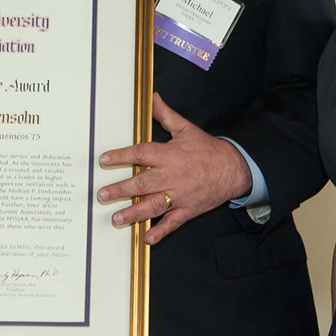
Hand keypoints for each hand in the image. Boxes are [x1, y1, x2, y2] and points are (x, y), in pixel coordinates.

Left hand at [97, 92, 251, 245]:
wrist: (233, 169)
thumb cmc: (207, 149)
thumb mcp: (186, 129)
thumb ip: (166, 115)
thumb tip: (152, 98)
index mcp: (170, 155)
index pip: (141, 154)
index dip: (121, 156)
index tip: (104, 160)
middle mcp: (173, 176)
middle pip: (143, 183)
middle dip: (121, 189)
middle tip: (102, 195)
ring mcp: (181, 195)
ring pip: (154, 205)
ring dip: (134, 213)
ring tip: (116, 219)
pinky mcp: (188, 209)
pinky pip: (173, 223)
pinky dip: (160, 231)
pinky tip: (147, 238)